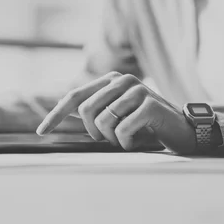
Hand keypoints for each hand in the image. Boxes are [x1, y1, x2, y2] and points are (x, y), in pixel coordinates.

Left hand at [36, 72, 196, 154]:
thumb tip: (57, 112)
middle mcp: (122, 80)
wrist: (182, 130)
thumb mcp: (115, 115)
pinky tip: (138, 140)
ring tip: (126, 138)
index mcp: (110, 80)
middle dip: (93, 131)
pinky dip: (127, 143)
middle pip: (86, 110)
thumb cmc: (145, 125)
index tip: (41, 132)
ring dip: (112, 138)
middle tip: (108, 139)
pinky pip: (122, 130)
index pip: (74, 96)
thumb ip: (92, 110)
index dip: (55, 115)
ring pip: (103, 121)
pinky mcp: (149, 104)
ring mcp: (137, 89)